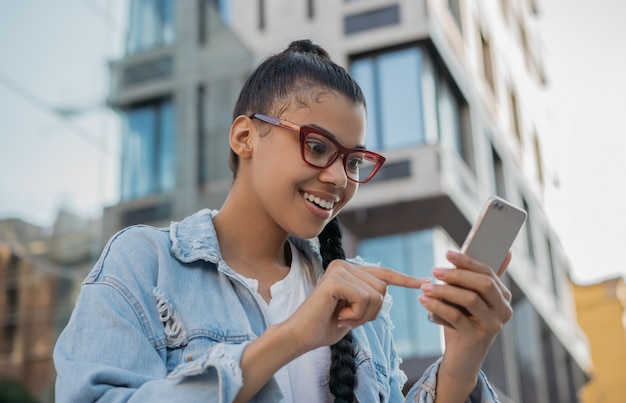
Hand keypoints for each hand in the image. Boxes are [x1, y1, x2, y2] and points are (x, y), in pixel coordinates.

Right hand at [284, 259, 423, 352]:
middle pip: (383, 288)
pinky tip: (338, 317)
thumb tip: (384, 291)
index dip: (404, 279)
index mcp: (348, 270)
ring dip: (363, 315)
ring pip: (376, 295)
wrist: (301, 336)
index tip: (422, 282)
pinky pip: (365, 299)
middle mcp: (344, 264)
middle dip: (371, 312)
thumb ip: (367, 298)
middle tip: (348, 319)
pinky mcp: (336, 280)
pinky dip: (356, 315)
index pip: (383, 273)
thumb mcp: (354, 311)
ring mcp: (339, 269)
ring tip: (342, 317)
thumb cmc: (325, 326)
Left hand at [418, 250, 512, 398]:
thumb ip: (473, 277)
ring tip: (424, 287)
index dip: (467, 261)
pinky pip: (456, 316)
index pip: (488, 272)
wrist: (461, 358)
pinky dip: (437, 306)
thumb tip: (496, 250)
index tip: (447, 253)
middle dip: (457, 274)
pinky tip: (423, 301)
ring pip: (470, 299)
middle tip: (434, 270)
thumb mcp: (466, 298)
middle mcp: (504, 311)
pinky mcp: (478, 338)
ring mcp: (493, 325)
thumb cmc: (462, 322)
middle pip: (483, 284)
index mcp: (503, 297)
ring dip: (444, 290)